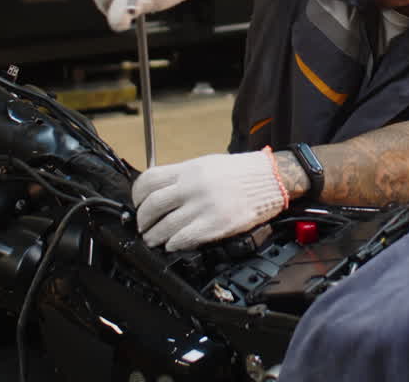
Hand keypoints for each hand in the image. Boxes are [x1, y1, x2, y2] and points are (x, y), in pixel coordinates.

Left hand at [133, 149, 287, 251]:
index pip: (149, 180)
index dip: (137, 196)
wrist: (271, 179)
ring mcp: (204, 206)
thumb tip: (161, 192)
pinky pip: (184, 238)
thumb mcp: (207, 164)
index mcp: (190, 169)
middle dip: (143, 221)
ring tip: (154, 240)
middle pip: (152, 206)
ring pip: (165, 226)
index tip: (137, 205)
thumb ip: (183, 177)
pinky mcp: (216, 224)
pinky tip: (174, 244)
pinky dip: (174, 244)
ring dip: (155, 237)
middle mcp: (193, 186)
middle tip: (143, 227)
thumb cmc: (242, 173)